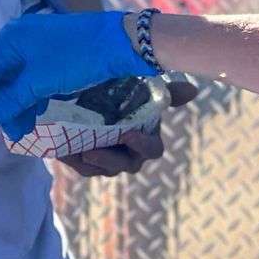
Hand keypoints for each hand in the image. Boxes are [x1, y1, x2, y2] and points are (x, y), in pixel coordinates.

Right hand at [0, 12, 156, 141]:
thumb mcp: (39, 82)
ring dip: (19, 106)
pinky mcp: (55, 52)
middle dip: (4, 108)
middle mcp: (19, 38)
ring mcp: (38, 44)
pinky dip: (34, 97)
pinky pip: (35, 77)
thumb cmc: (75, 59)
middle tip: (12, 134)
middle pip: (1, 78)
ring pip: (19, 80)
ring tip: (25, 129)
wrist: (120, 43)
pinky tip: (38, 113)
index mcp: (10, 39)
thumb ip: (10, 101)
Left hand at [54, 79, 200, 176]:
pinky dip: (75, 159)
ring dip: (92, 162)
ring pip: (104, 169)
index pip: (152, 149)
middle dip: (111, 159)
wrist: (86, 98)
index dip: (143, 144)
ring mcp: (109, 161)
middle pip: (127, 165)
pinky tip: (65, 150)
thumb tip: (193, 89)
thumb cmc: (121, 96)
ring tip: (79, 150)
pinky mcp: (88, 164)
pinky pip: (84, 168)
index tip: (129, 134)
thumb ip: (164, 92)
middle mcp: (130, 154)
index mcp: (147, 138)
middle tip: (94, 150)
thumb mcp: (140, 88)